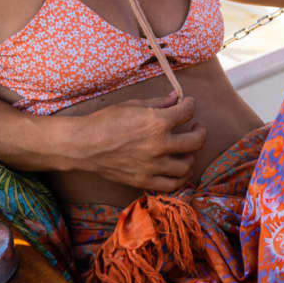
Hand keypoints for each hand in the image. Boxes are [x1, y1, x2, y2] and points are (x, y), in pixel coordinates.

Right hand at [77, 93, 206, 191]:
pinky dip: (180, 177)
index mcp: (157, 122)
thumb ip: (158, 103)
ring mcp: (153, 166)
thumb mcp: (133, 105)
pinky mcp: (145, 181)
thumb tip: (175, 98)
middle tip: (196, 127)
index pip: (187, 112)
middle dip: (200, 131)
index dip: (190, 105)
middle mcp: (159, 145)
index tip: (188, 104)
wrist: (84, 145)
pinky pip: (172, 184)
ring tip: (187, 149)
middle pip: (196, 141)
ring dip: (191, 155)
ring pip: (187, 165)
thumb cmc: (105, 121)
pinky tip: (178, 168)